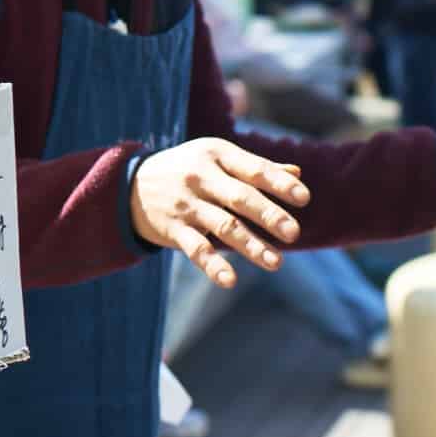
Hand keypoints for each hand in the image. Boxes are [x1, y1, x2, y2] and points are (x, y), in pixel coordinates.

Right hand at [129, 137, 309, 288]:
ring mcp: (186, 205)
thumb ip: (255, 167)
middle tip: (293, 233)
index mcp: (217, 155)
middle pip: (240, 198)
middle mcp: (201, 177)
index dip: (280, 183)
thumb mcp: (217, 159)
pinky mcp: (173, 230)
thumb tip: (297, 172)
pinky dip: (213, 266)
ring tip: (276, 263)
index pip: (254, 169)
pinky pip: (196, 249)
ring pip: (223, 226)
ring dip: (251, 246)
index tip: (304, 198)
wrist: (131, 185)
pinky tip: (230, 281)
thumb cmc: (190, 170)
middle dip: (268, 215)